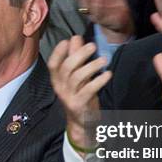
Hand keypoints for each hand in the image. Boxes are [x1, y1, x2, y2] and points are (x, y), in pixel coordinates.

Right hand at [48, 36, 111, 154]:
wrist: (82, 123)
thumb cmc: (80, 95)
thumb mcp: (77, 76)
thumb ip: (75, 58)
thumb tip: (75, 38)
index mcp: (57, 80)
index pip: (53, 64)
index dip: (58, 52)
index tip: (68, 40)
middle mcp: (60, 88)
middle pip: (66, 68)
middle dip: (79, 54)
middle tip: (92, 46)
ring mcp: (69, 97)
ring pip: (77, 77)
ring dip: (91, 66)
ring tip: (104, 60)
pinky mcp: (79, 105)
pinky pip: (89, 90)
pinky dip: (99, 80)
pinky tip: (107, 74)